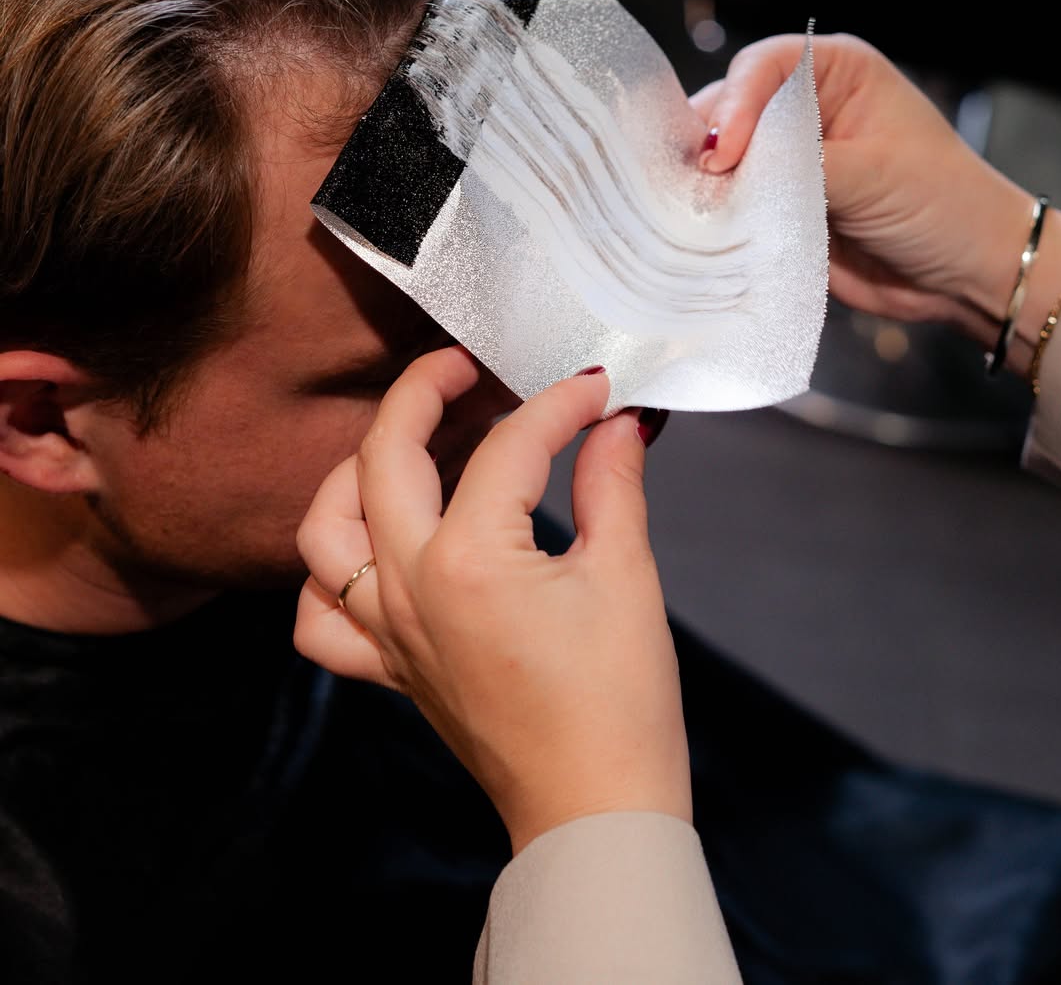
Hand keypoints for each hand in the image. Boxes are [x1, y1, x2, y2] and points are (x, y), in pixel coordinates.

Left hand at [294, 347, 689, 854]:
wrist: (595, 807)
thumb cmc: (617, 706)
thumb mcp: (625, 578)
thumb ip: (613, 486)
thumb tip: (614, 426)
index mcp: (469, 562)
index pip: (507, 447)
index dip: (558, 406)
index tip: (593, 390)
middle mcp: (410, 590)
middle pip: (383, 456)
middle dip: (421, 392)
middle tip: (463, 368)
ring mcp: (389, 632)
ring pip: (323, 530)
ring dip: (353, 472)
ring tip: (402, 446)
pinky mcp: (392, 667)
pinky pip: (321, 617)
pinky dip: (329, 576)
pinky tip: (370, 552)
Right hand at [691, 32, 1060, 372]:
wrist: (962, 276)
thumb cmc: (941, 203)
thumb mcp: (872, 172)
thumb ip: (798, 163)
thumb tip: (725, 165)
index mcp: (835, 73)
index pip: (762, 69)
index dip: (734, 105)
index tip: (722, 154)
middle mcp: (804, 110)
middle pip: (730, 110)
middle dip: (708, 145)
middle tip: (697, 184)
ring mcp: (787, 162)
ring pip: (724, 161)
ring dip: (708, 185)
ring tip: (697, 209)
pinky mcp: (778, 209)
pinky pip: (732, 207)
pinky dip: (718, 218)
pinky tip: (708, 230)